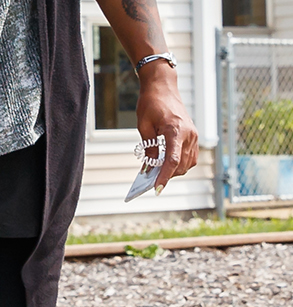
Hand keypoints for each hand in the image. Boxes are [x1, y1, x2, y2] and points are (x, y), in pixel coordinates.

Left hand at [136, 64, 198, 191]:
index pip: (172, 160)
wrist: (163, 87)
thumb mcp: (144, 126)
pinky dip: (180, 163)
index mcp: (175, 131)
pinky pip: (190, 156)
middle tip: (150, 181)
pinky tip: (166, 164)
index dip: (164, 176)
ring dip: (174, 171)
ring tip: (157, 174)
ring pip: (188, 163)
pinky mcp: (193, 135)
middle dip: (167, 175)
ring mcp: (194, 135)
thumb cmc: (151, 103)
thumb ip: (149, 148)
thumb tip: (149, 168)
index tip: (157, 189)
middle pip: (181, 165)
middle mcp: (189, 134)